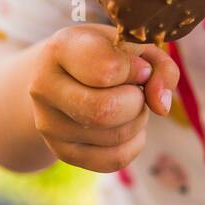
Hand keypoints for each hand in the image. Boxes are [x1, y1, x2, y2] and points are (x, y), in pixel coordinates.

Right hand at [27, 23, 179, 172]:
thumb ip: (158, 66)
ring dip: (138, 121)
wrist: (58, 75)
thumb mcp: (131, 45)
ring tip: (129, 104)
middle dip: (137, 102)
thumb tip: (161, 106)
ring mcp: (49, 124)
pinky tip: (127, 125)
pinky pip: (115, 159)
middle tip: (137, 91)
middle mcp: (44, 87)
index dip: (137, 71)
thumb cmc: (101, 54)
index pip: (108, 70)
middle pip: (105, 111)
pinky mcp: (62, 152)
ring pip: (115, 136)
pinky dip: (134, 143)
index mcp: (60, 49)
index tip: (139, 67)